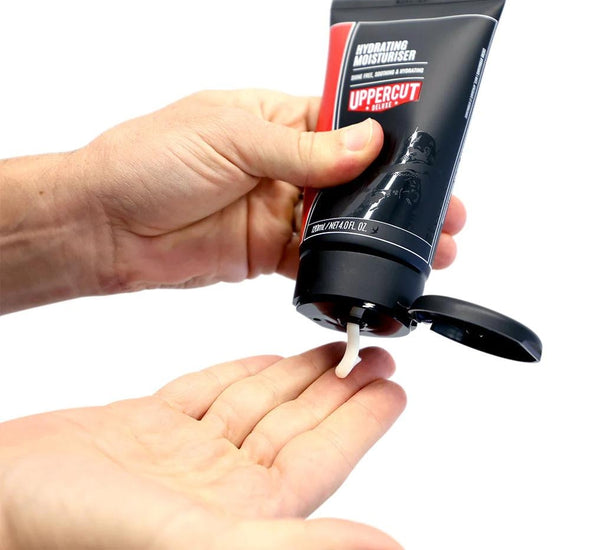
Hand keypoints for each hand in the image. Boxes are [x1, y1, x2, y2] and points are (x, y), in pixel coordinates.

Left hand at [0, 89, 464, 312]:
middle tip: (444, 218)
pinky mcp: (268, 251)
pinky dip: (344, 270)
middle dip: (400, 199)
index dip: (393, 145)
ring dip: (382, 236)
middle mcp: (284, 165)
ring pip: (343, 224)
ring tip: (426, 250)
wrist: (106, 225)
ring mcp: (278, 210)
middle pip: (356, 181)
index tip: (432, 162)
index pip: (349, 125)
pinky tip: (375, 276)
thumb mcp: (231, 138)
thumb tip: (368, 145)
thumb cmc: (149, 162)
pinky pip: (315, 261)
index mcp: (277, 121)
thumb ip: (303, 150)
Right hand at [0, 343, 404, 548]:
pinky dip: (240, 372)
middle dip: (337, 387)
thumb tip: (383, 548)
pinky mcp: (144, 426)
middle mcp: (217, 486)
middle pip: (295, 423)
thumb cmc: (73, 537)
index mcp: (242, 515)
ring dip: (297, 375)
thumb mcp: (193, 542)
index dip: (362, 419)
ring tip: (335, 346)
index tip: (395, 386)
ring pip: (257, 404)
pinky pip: (208, 391)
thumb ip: (291, 545)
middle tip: (376, 348)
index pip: (322, 456)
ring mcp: (181, 454)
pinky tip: (267, 358)